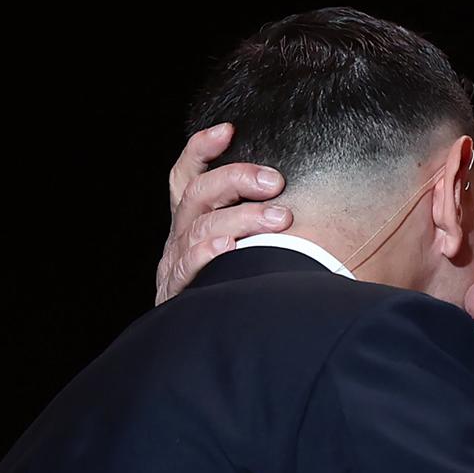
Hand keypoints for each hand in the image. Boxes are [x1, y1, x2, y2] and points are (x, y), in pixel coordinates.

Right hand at [154, 123, 295, 304]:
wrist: (194, 342)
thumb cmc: (236, 285)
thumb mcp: (242, 247)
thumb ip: (257, 224)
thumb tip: (299, 203)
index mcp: (192, 219)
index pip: (189, 175)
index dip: (201, 149)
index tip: (227, 130)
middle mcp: (180, 234)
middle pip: (200, 192)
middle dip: (237, 179)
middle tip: (275, 182)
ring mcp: (175, 262)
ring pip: (200, 227)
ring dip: (241, 219)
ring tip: (277, 218)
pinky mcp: (176, 292)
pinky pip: (188, 268)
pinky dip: (208, 254)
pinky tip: (229, 247)